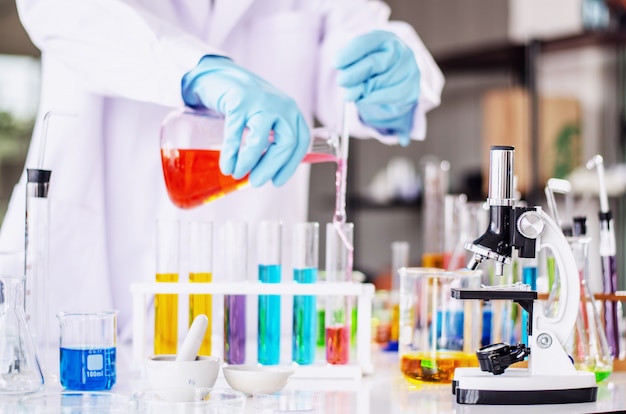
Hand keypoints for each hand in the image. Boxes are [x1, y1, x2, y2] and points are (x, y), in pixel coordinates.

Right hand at [181, 55, 309, 186]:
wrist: (219, 74)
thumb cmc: (244, 103)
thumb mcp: (267, 117)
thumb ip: (272, 139)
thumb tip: (266, 173)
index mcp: (291, 112)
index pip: (301, 142)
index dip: (290, 165)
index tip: (277, 182)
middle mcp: (281, 105)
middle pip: (285, 143)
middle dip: (270, 167)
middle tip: (256, 182)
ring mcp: (260, 102)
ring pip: (260, 140)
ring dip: (249, 162)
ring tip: (238, 174)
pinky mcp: (238, 101)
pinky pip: (235, 133)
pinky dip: (231, 153)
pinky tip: (226, 166)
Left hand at [335, 31, 419, 145]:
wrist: (395, 88)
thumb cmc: (373, 70)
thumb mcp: (361, 61)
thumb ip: (352, 66)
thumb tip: (344, 79)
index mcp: (385, 39)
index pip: (367, 43)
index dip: (350, 53)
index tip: (335, 63)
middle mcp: (401, 52)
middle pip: (374, 63)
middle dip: (354, 73)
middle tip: (340, 81)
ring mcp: (408, 70)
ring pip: (379, 83)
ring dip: (361, 90)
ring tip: (352, 93)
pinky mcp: (410, 89)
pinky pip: (386, 96)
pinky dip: (370, 99)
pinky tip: (362, 99)